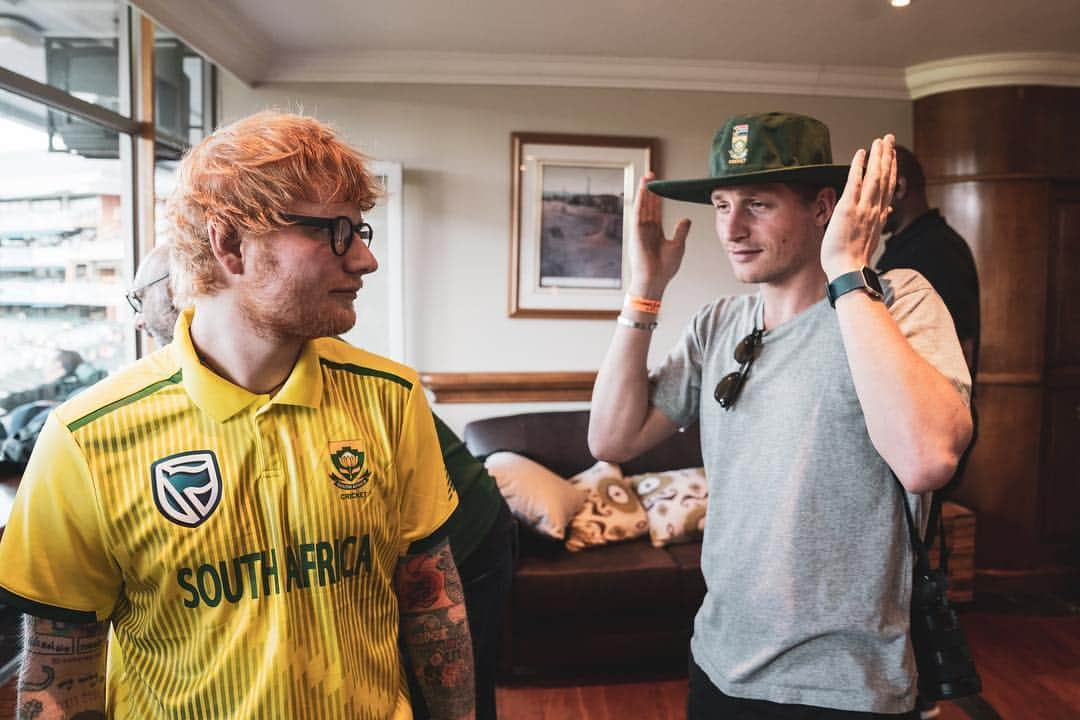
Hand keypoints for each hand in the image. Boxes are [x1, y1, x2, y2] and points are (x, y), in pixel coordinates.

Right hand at [630, 171, 690, 297]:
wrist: (655, 280)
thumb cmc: (664, 268)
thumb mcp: (677, 245)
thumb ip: (681, 231)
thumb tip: (686, 219)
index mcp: (655, 233)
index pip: (656, 210)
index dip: (657, 198)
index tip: (659, 186)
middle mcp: (647, 229)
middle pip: (648, 205)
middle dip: (650, 190)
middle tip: (652, 175)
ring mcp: (640, 230)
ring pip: (643, 206)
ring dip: (644, 191)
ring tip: (647, 177)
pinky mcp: (636, 232)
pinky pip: (638, 213)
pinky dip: (641, 201)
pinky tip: (643, 190)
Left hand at [820, 135, 896, 280]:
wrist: (848, 270)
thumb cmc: (854, 259)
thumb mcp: (870, 238)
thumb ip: (878, 221)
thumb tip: (886, 211)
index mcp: (879, 216)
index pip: (888, 188)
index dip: (891, 169)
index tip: (892, 156)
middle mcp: (875, 209)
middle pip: (885, 177)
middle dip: (887, 156)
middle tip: (889, 138)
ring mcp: (863, 208)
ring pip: (875, 177)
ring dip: (878, 156)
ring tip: (880, 140)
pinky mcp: (848, 209)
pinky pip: (856, 183)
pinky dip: (859, 167)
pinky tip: (861, 153)